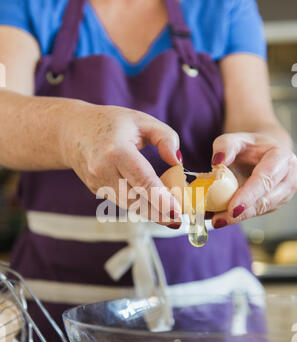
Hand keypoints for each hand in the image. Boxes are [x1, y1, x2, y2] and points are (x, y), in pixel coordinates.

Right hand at [60, 103, 181, 224]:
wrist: (72, 130)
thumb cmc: (111, 123)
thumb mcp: (142, 121)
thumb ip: (166, 138)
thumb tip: (178, 162)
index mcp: (116, 150)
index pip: (142, 181)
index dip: (161, 199)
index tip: (177, 212)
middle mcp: (103, 170)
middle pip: (136, 200)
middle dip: (159, 213)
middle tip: (179, 220)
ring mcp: (96, 183)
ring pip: (129, 206)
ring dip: (151, 212)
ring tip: (170, 214)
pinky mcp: (96, 190)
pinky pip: (122, 202)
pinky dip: (139, 205)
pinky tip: (153, 205)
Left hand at [210, 133, 296, 227]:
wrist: (262, 152)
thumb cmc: (250, 147)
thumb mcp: (235, 139)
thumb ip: (225, 146)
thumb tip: (217, 162)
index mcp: (281, 157)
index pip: (266, 179)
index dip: (249, 195)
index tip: (232, 208)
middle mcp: (288, 177)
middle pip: (266, 200)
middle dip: (242, 212)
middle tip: (219, 220)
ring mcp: (285, 193)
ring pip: (261, 210)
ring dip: (238, 217)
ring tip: (217, 219)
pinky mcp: (276, 204)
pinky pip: (257, 213)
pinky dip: (239, 216)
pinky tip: (222, 217)